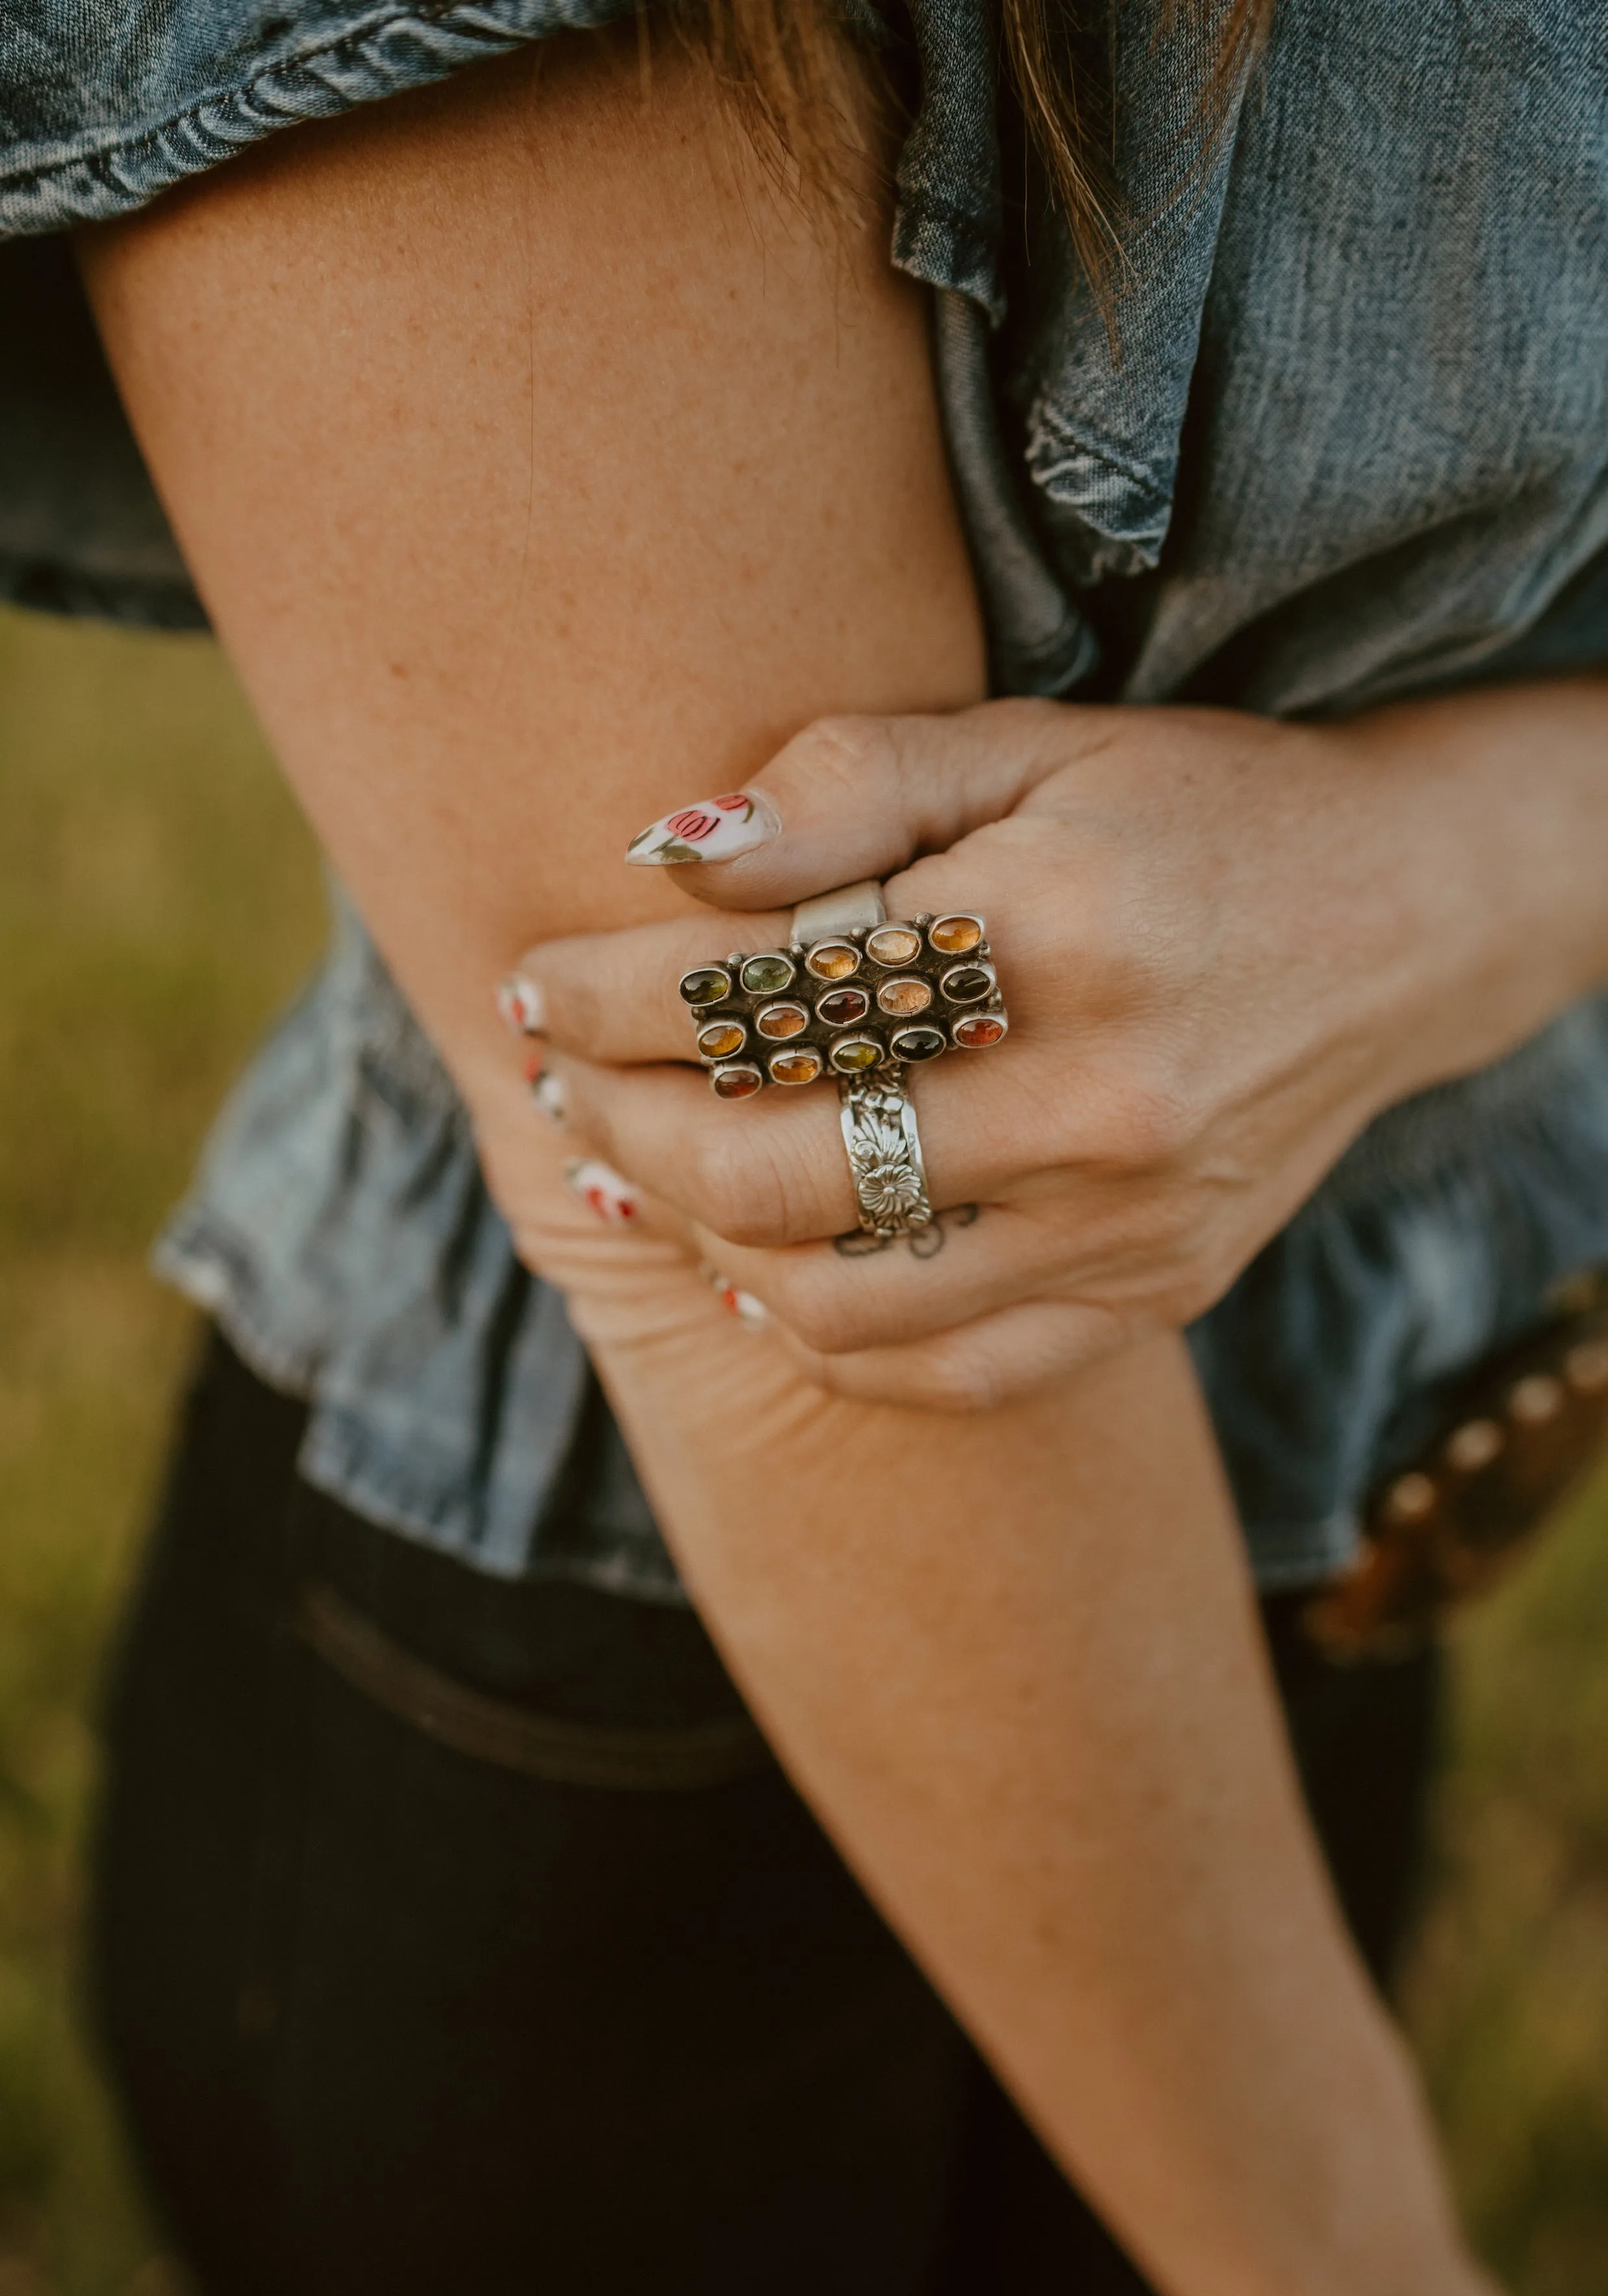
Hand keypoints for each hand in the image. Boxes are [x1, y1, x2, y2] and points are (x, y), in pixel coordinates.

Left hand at [501, 697, 1546, 1405]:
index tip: (539, 982)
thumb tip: (665, 852)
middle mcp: (1101, 1099)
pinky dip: (826, 1336)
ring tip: (637, 1169)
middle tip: (560, 1081)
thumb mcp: (1025, 741)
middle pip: (772, 1169)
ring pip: (836, 1299)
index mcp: (1058, 926)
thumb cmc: (1185, 808)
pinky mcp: (1153, 1293)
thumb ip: (845, 779)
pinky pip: (946, 1370)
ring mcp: (1131, 1222)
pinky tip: (762, 1268)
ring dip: (698, 1241)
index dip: (607, 998)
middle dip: (621, 1125)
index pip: (760, 993)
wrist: (1399, 919)